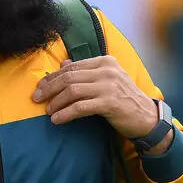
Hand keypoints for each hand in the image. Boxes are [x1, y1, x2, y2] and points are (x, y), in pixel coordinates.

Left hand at [33, 57, 163, 142]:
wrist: (146, 117)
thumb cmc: (123, 99)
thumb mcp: (106, 81)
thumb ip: (86, 71)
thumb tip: (63, 63)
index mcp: (105, 61)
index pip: (72, 66)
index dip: (53, 77)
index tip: (40, 87)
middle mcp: (107, 70)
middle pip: (69, 76)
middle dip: (49, 88)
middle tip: (37, 99)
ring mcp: (109, 86)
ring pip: (72, 91)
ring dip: (56, 102)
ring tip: (48, 111)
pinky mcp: (110, 102)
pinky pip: (80, 107)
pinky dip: (65, 114)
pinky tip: (57, 120)